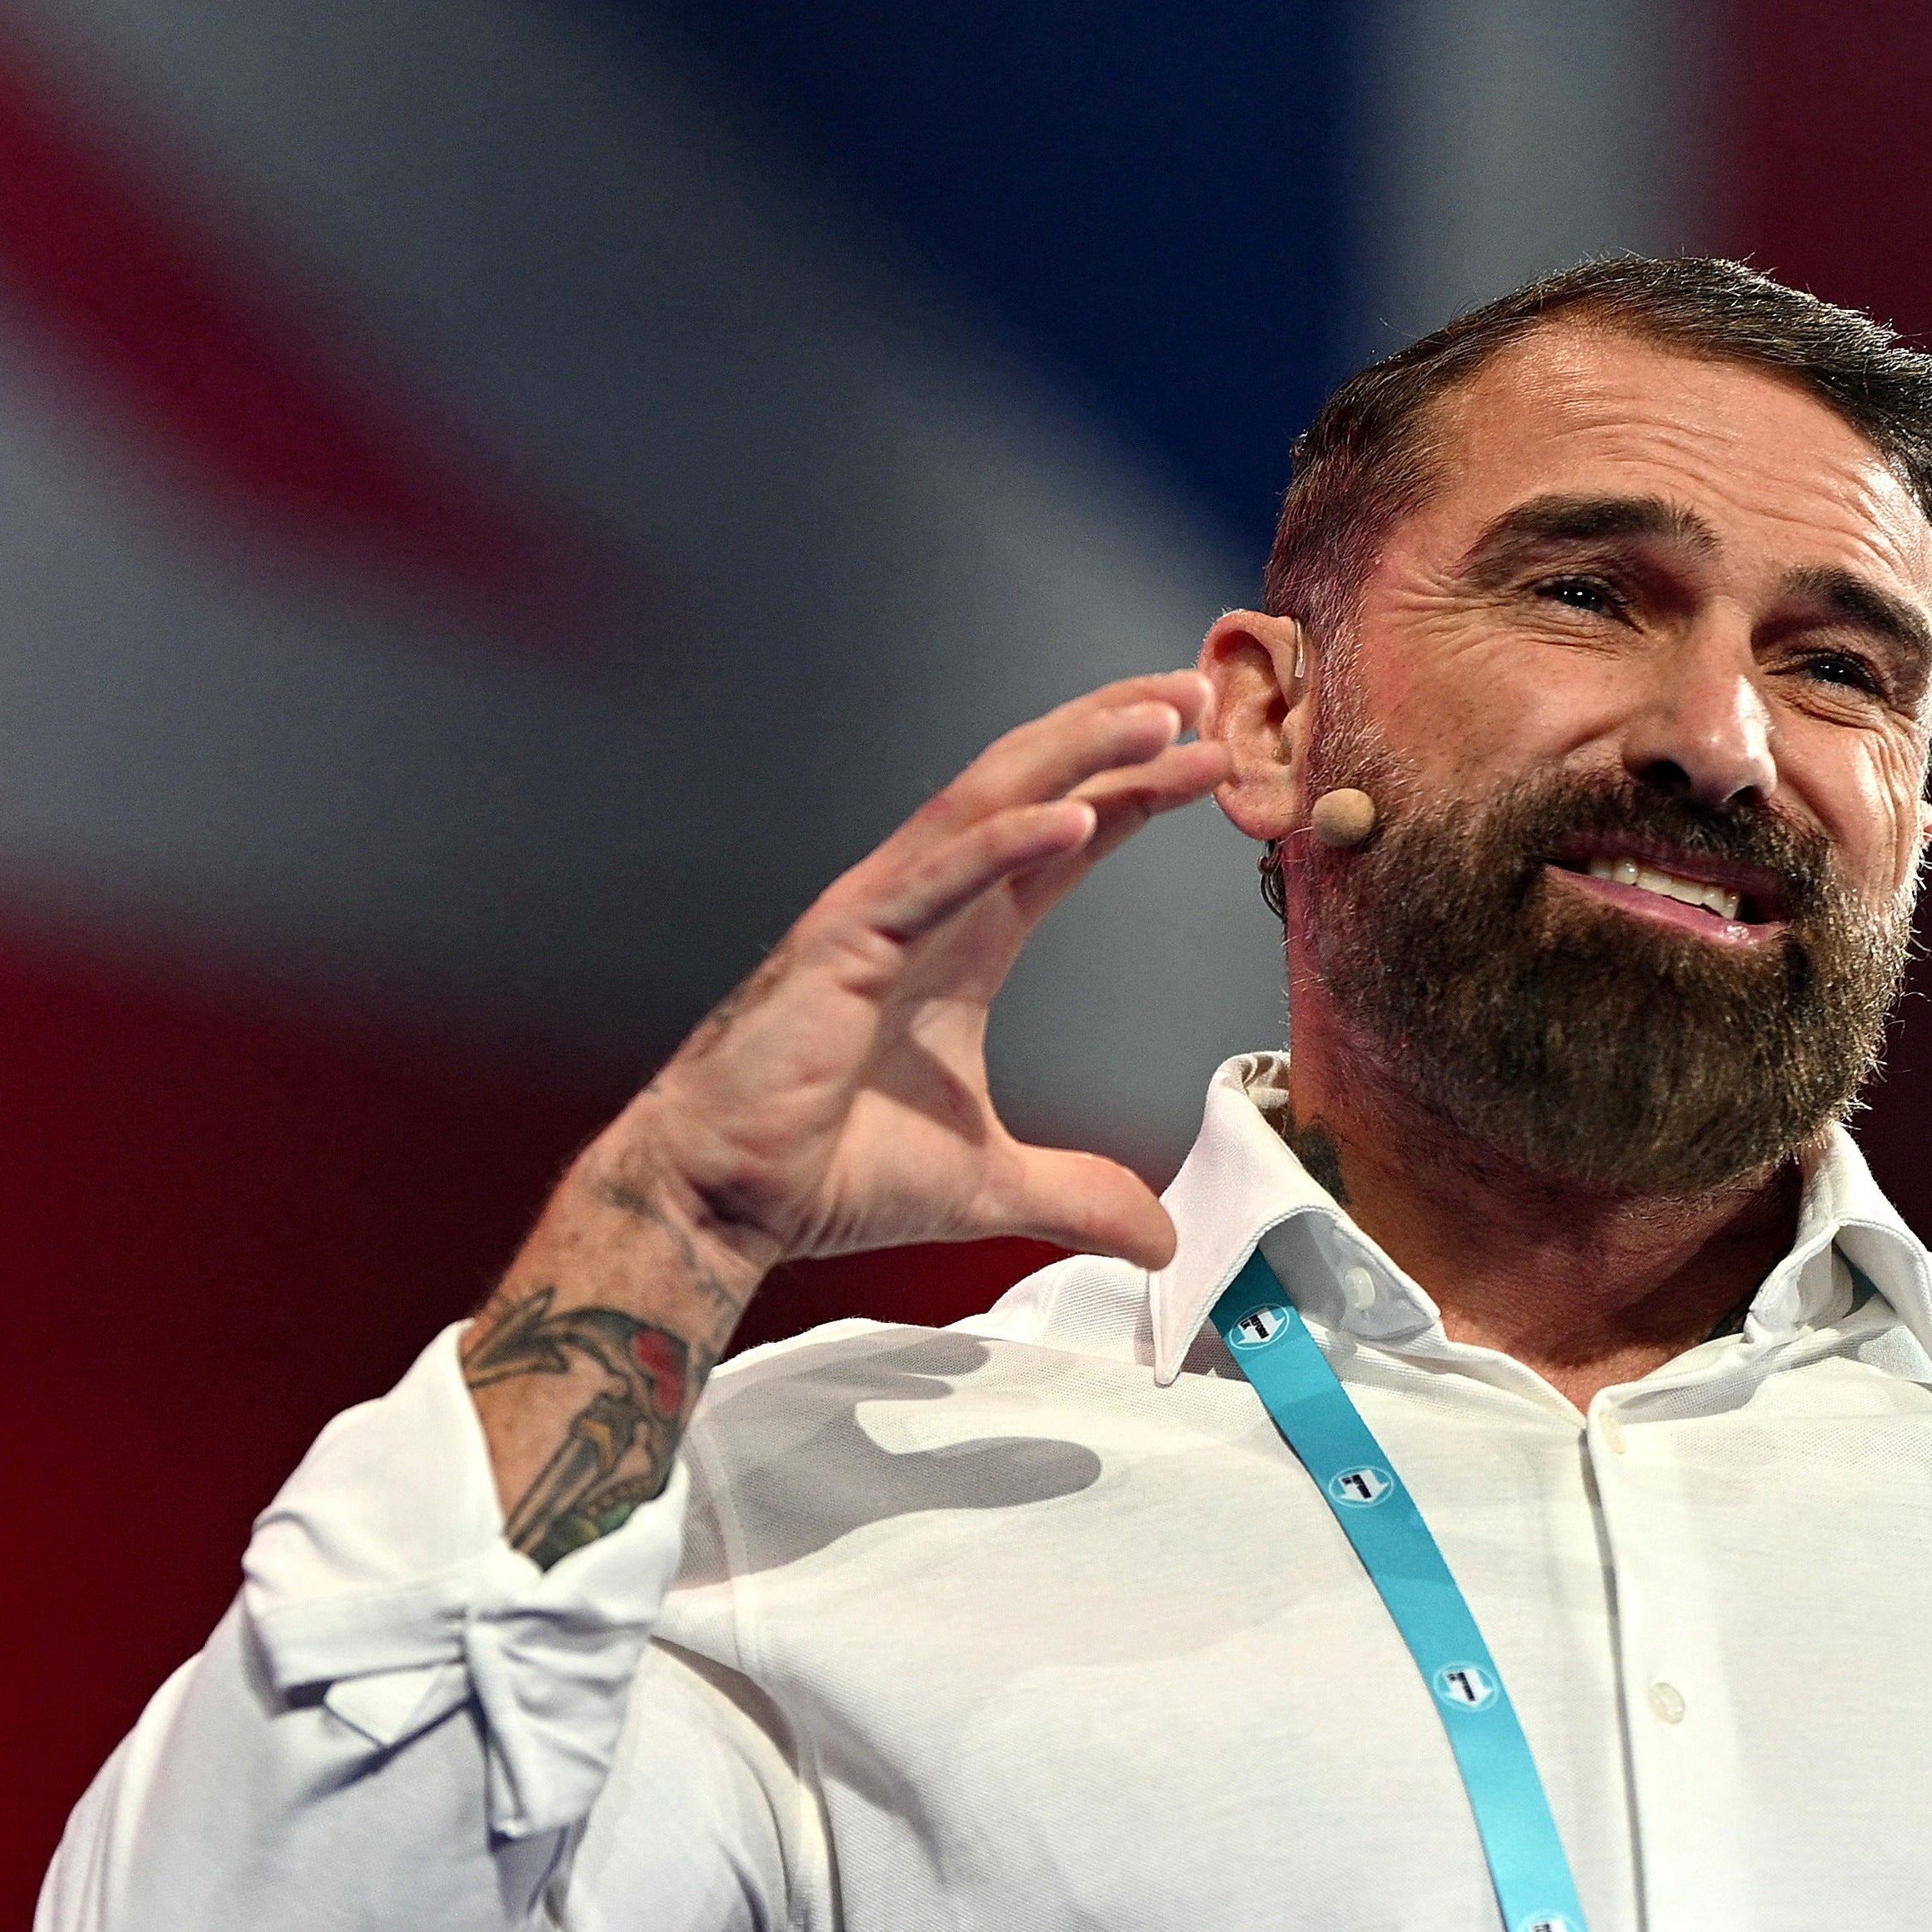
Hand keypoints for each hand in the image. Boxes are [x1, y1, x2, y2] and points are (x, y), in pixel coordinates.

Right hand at [606, 670, 1232, 1288]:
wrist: (723, 1198)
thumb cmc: (829, 1171)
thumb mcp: (990, 1186)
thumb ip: (1079, 1196)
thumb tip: (1160, 1240)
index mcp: (964, 939)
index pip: (1065, 838)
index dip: (1134, 792)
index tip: (1208, 756)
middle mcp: (927, 904)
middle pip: (1037, 789)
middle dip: (1117, 735)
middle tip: (1200, 691)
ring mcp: (882, 914)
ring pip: (991, 805)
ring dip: (1077, 756)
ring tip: (1161, 718)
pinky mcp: (844, 946)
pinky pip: (939, 879)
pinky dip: (1005, 843)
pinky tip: (1074, 815)